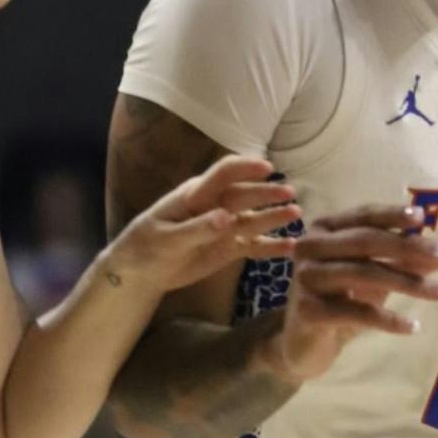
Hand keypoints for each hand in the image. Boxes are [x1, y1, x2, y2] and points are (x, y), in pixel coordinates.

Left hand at [106, 155, 298, 292]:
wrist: (141, 270)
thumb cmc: (147, 246)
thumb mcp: (166, 240)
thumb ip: (197, 229)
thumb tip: (227, 218)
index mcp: (196, 195)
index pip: (223, 174)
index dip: (244, 168)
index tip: (266, 167)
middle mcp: (215, 206)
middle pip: (244, 195)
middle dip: (266, 193)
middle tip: (289, 193)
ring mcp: (224, 227)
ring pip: (253, 219)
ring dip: (273, 216)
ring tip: (296, 214)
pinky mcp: (228, 247)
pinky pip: (253, 245)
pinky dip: (271, 247)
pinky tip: (290, 247)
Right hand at [269, 203, 437, 382]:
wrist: (302, 345)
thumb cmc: (342, 301)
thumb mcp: (376, 276)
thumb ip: (407, 260)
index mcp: (324, 229)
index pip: (363, 215)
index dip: (392, 215)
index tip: (423, 216)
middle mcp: (309, 248)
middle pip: (365, 241)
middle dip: (409, 247)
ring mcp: (306, 279)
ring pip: (364, 274)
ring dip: (408, 283)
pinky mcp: (309, 311)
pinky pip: (357, 312)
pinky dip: (388, 319)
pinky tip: (413, 326)